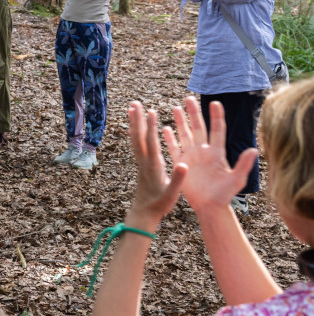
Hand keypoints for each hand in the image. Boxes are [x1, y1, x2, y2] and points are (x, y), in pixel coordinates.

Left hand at [126, 101, 186, 224]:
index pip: (151, 143)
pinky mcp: (140, 164)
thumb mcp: (172, 194)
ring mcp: (140, 162)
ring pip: (135, 138)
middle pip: (139, 136)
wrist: (144, 212)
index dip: (151, 127)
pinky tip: (134, 125)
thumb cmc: (160, 204)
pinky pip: (136, 144)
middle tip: (135, 103)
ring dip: (134, 122)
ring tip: (132, 108)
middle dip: (138, 119)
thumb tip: (183, 165)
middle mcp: (144, 161)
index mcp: (153, 166)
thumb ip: (177, 180)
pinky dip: (134, 132)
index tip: (151, 112)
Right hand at [162, 97, 256, 213]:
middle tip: (189, 98)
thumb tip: (254, 150)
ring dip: (180, 122)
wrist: (209, 207)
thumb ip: (244, 164)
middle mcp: (203, 152)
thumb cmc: (225, 195)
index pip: (217, 130)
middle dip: (194, 112)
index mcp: (216, 153)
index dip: (216, 116)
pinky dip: (169, 139)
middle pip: (198, 128)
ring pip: (184, 135)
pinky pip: (173, 148)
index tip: (215, 102)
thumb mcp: (237, 179)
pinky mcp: (180, 164)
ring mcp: (191, 157)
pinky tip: (164, 128)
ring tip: (175, 108)